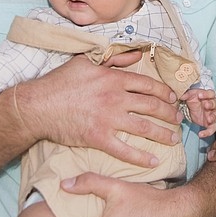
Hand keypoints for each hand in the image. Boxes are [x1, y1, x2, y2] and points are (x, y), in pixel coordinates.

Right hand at [16, 52, 181, 169]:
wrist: (38, 105)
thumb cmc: (60, 82)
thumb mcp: (86, 61)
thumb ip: (113, 59)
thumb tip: (136, 54)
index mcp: (113, 78)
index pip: (148, 85)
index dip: (164, 92)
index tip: (173, 99)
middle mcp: (115, 98)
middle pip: (151, 106)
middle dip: (169, 114)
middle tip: (177, 120)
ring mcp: (108, 119)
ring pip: (144, 128)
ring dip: (162, 135)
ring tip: (173, 140)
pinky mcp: (99, 138)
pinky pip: (125, 150)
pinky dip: (141, 158)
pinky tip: (153, 162)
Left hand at [181, 88, 215, 136]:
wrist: (192, 108)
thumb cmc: (194, 99)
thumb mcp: (190, 95)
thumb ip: (186, 94)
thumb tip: (181, 95)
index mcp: (208, 96)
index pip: (211, 93)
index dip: (206, 94)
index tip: (199, 95)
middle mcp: (212, 105)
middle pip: (214, 104)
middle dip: (211, 105)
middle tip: (206, 105)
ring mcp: (212, 114)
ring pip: (215, 116)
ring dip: (213, 117)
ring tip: (209, 119)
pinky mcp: (210, 124)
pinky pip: (212, 129)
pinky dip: (207, 132)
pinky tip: (201, 134)